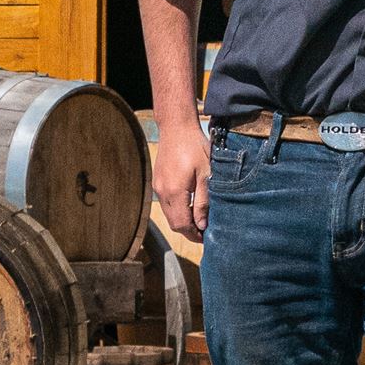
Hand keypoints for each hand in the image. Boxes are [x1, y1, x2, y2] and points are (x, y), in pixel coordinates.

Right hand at [153, 118, 210, 240]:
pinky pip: (167, 203)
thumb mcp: (206, 174)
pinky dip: (178, 210)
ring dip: (183, 221)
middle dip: (189, 231)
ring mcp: (158, 186)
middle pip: (174, 223)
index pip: (182, 224)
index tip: (206, 238)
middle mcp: (163, 192)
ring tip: (200, 221)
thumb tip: (201, 225)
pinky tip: (190, 205)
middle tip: (205, 232)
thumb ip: (203, 201)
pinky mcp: (158, 181)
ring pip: (169, 214)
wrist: (176, 126)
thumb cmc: (195, 146)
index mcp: (175, 192)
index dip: (194, 235)